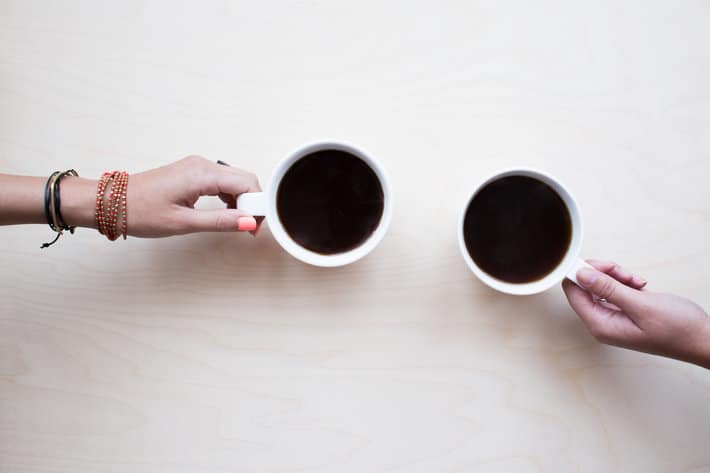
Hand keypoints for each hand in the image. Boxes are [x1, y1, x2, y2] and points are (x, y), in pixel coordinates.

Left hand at [125, 156, 261, 236]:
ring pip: (234, 180)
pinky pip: (221, 181)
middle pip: (244, 179)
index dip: (258, 205)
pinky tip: (226, 213)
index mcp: (201, 174)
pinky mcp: (192, 173)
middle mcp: (202, 165)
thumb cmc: (139, 211)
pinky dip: (230, 197)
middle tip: (249, 228)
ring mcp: (197, 167)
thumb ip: (220, 221)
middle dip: (253, 203)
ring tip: (237, 223)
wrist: (111, 202)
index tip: (256, 226)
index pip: (247, 183)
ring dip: (242, 201)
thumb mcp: (184, 223)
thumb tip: (248, 223)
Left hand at [562, 260, 709, 367]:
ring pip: (601, 285)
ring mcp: (613, 317)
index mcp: (600, 325)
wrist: (702, 339)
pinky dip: (626, 283)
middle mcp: (602, 322)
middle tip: (623, 273)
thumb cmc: (677, 329)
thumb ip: (608, 289)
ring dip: (617, 277)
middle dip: (602, 274)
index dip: (579, 274)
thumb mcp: (640, 304)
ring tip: (637, 282)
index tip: (593, 263)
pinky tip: (641, 286)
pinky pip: (615, 289)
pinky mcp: (625, 311)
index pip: (573, 293)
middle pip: (585, 286)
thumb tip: (581, 275)